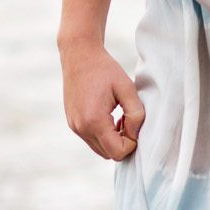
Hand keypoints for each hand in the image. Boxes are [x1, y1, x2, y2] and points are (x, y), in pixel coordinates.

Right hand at [59, 37, 143, 160]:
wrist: (79, 55)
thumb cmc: (104, 69)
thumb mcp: (127, 88)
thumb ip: (136, 114)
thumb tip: (135, 135)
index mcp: (94, 120)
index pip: (118, 152)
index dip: (131, 143)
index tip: (133, 123)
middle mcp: (81, 128)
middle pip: (109, 154)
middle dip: (122, 142)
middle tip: (128, 120)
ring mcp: (75, 127)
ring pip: (100, 150)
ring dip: (113, 140)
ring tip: (119, 117)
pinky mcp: (73, 124)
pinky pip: (92, 140)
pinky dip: (103, 135)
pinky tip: (109, 117)